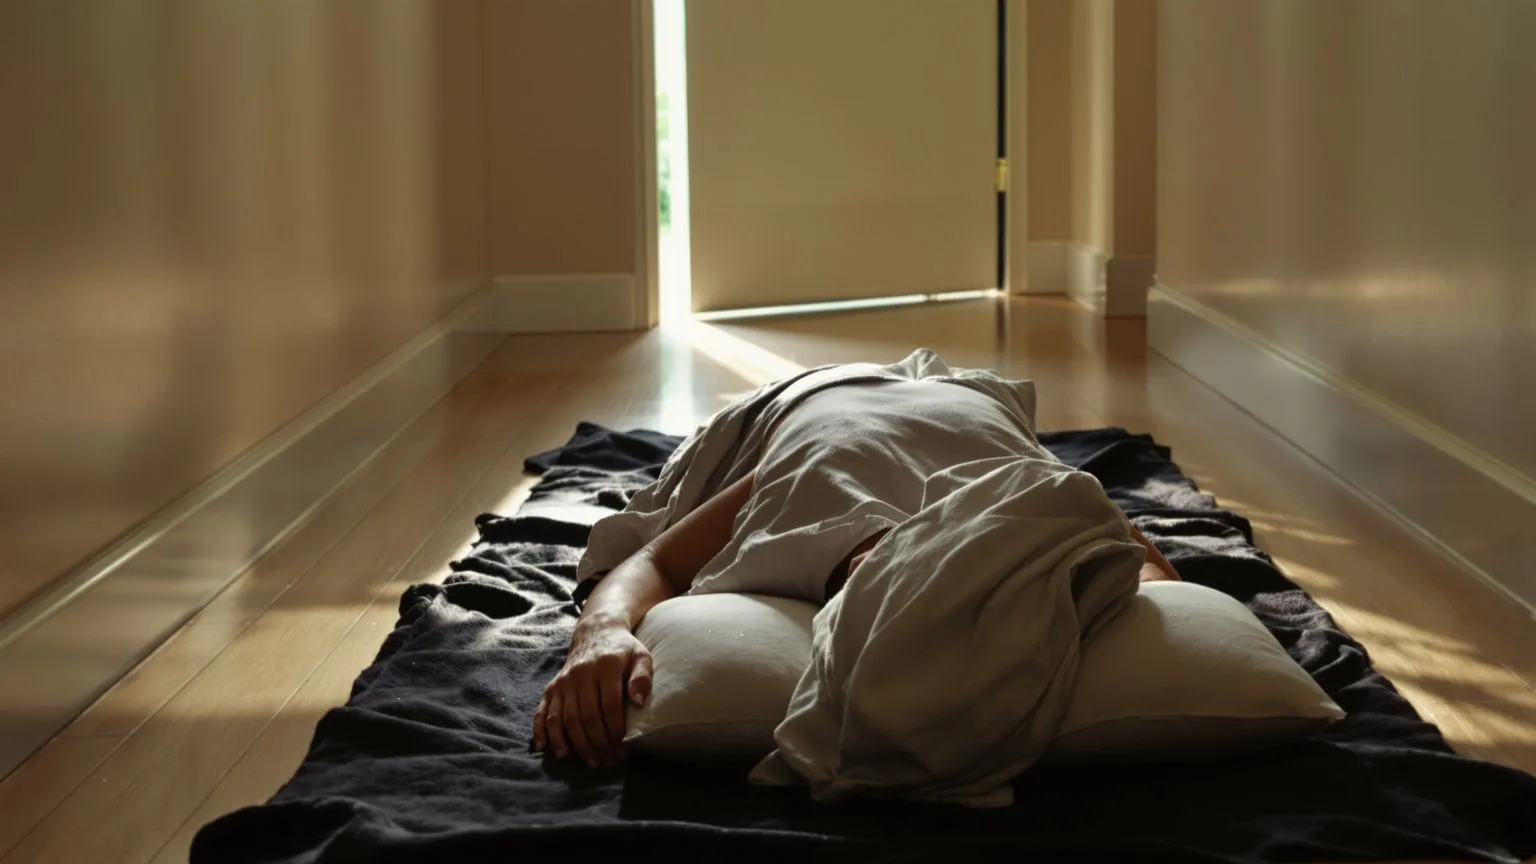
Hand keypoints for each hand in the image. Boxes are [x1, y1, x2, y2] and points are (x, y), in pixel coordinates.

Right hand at [532, 619, 652, 766]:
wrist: (596, 632)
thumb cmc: (623, 649)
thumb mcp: (641, 655)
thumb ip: (642, 677)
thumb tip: (638, 702)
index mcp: (605, 667)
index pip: (609, 705)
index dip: (615, 730)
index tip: (623, 749)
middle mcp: (580, 675)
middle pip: (586, 716)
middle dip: (598, 743)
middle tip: (610, 762)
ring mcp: (564, 682)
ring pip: (564, 719)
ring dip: (575, 744)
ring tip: (590, 762)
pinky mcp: (552, 687)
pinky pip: (543, 712)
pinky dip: (542, 732)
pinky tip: (547, 750)